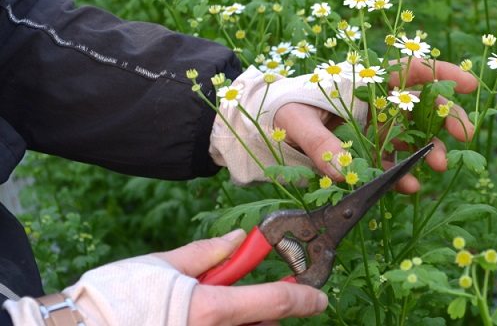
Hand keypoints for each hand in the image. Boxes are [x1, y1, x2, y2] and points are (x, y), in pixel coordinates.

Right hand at [156, 229, 328, 324]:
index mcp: (211, 309)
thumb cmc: (117, 297)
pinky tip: (210, 320)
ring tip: (223, 308)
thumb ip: (209, 252)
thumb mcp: (165, 264)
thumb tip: (239, 238)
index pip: (275, 302)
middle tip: (260, 297)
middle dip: (271, 313)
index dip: (304, 298)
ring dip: (250, 323)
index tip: (319, 297)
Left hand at [274, 57, 477, 193]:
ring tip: (437, 166)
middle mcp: (374, 106)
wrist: (265, 127)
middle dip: (445, 116)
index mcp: (362, 85)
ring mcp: (372, 131)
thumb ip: (318, 142)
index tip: (468, 83)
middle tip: (465, 135)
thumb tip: (342, 171)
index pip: (406, 72)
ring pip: (410, 137)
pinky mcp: (365, 155)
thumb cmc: (281, 110)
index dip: (440, 72)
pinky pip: (389, 164)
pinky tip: (409, 187)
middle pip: (419, 105)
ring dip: (428, 150)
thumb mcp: (294, 120)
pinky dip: (400, 175)